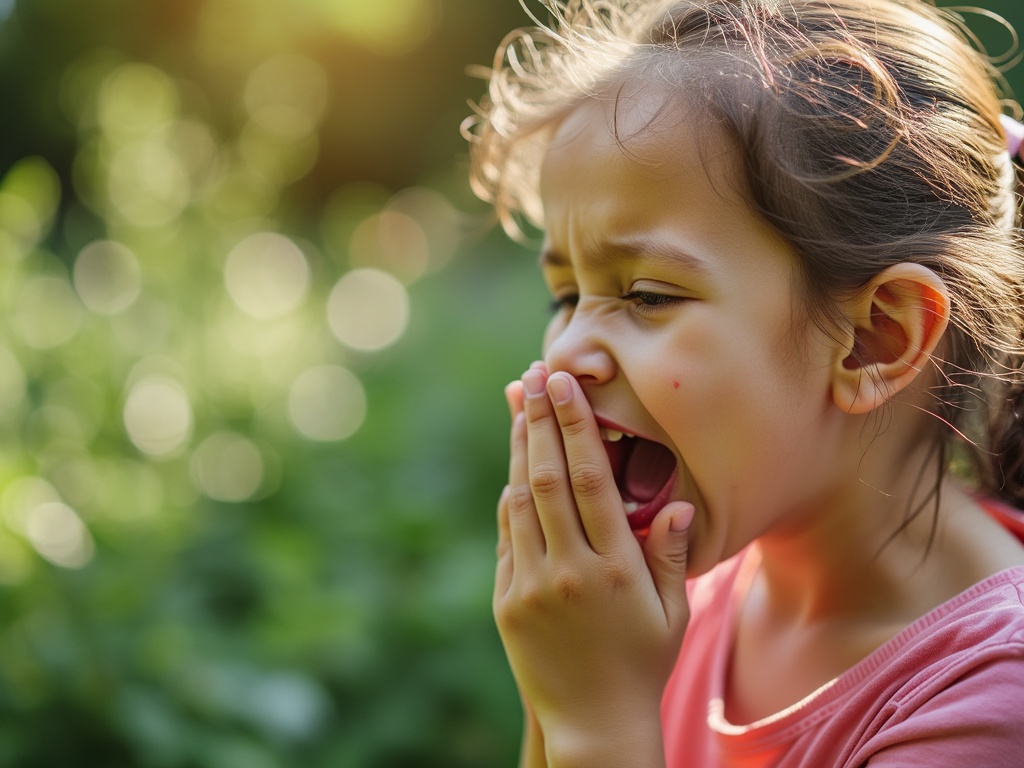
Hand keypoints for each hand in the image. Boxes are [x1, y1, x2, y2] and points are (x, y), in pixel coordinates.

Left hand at [495, 364, 693, 765]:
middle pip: (548, 478)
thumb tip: (676, 505)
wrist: (593, 724)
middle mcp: (569, 570)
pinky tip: (516, 468)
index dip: (575, 427)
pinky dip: (511, 497)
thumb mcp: (672, 614)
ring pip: (520, 500)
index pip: (590, 480)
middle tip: (533, 375)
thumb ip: (671, 557)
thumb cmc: (643, 666)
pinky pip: (507, 536)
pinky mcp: (508, 600)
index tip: (565, 385)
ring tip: (520, 405)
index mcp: (615, 569)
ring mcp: (532, 585)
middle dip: (540, 420)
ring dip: (520, 449)